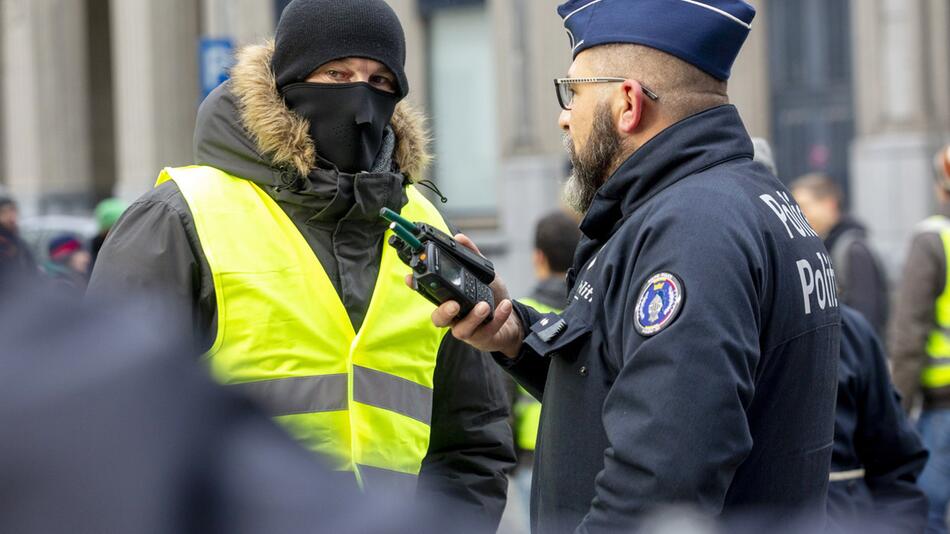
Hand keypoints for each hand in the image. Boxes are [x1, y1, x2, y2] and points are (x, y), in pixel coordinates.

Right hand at [405, 234, 524, 357]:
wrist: (513, 322)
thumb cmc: (493, 298)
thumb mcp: (484, 274)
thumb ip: (472, 257)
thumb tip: (459, 237)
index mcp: (450, 299)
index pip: (429, 293)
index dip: (416, 286)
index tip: (410, 278)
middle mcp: (454, 316)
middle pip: (438, 319)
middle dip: (443, 311)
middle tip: (454, 304)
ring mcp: (467, 329)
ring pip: (461, 330)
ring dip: (473, 317)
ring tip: (484, 305)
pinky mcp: (482, 338)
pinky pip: (487, 331)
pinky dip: (498, 317)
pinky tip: (504, 305)